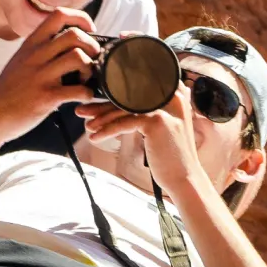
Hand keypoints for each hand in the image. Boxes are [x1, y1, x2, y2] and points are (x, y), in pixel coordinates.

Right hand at [0, 3, 99, 139]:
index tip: (89, 30)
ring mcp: (42, 76)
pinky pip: (78, 90)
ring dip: (90, 68)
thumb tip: (66, 44)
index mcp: (31, 44)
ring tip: (85, 78)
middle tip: (92, 58)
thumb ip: (40, 50)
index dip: (80, 18)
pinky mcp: (47, 98)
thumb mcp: (20, 60)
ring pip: (78, 57)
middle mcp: (36, 56)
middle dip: (92, 45)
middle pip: (74, 35)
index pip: (59, 15)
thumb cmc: (8, 91)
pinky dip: (87, 93)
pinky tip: (82, 97)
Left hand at [80, 86, 212, 201]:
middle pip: (128, 97)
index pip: (137, 89)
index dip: (114, 95)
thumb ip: (146, 111)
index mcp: (173, 94)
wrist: (183, 177)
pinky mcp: (156, 122)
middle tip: (83, 112)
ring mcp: (164, 108)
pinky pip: (123, 123)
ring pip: (123, 109)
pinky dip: (107, 131)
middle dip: (102, 105)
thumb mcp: (161, 126)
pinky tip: (95, 138)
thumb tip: (117, 106)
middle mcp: (171, 96)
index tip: (95, 103)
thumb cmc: (169, 155)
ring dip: (101, 119)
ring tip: (87, 127)